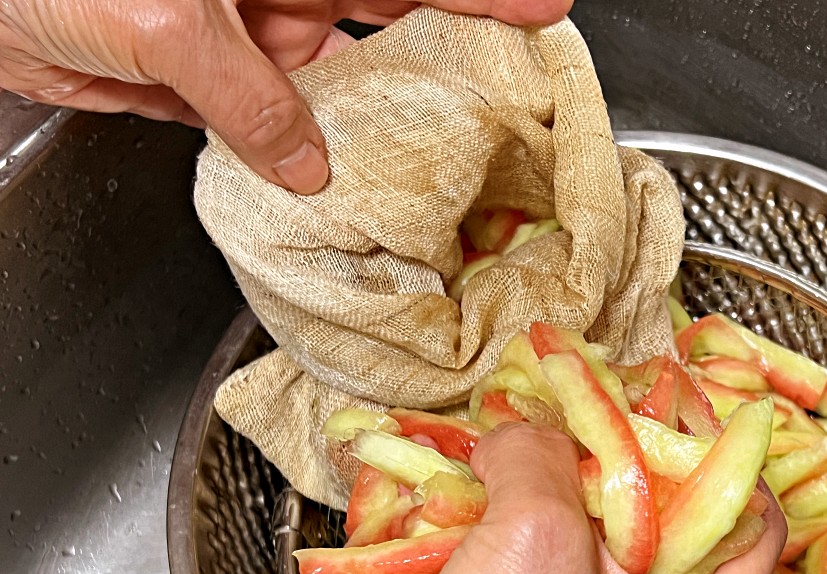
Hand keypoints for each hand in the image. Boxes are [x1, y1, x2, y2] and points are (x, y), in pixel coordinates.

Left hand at [0, 0, 571, 193]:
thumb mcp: (171, 21)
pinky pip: (262, 129)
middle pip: (378, 30)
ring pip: (324, 93)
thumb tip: (308, 165)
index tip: (545, 10)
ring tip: (419, 177)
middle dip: (440, 67)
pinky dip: (291, 162)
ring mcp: (235, 41)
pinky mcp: (195, 86)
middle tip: (502, 110)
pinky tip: (324, 191)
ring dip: (363, 134)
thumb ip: (247, 92)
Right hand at [83, 423, 783, 573]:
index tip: (682, 412)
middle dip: (621, 461)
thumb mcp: (539, 532)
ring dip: (549, 485)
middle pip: (663, 522)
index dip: (728, 462)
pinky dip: (503, 517)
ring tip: (518, 441)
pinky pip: (527, 558)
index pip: (753, 531)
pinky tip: (472, 486)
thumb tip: (522, 433)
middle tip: (587, 412)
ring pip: (585, 535)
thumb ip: (544, 454)